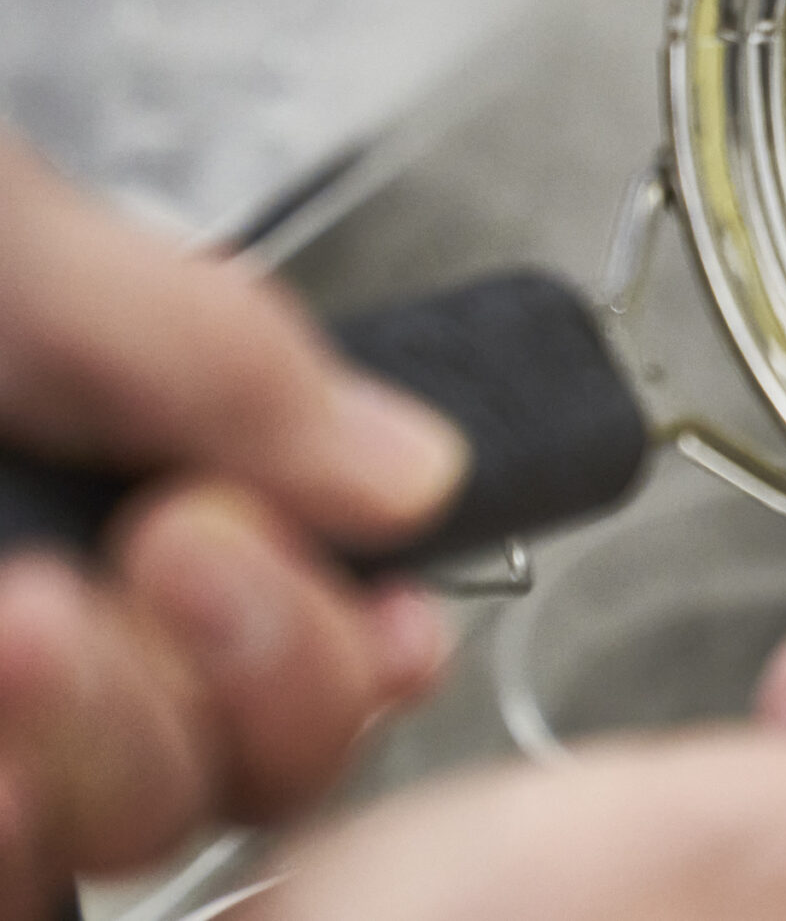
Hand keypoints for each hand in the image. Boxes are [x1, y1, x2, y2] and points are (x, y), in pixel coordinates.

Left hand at [0, 135, 468, 908]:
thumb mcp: (30, 257)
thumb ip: (227, 356)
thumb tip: (416, 468)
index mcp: (149, 485)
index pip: (336, 635)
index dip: (372, 641)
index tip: (379, 601)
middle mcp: (81, 616)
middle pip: (265, 763)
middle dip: (262, 670)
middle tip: (173, 546)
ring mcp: (8, 720)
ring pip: (141, 830)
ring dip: (114, 736)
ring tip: (24, 609)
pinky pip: (13, 875)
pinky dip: (19, 806)